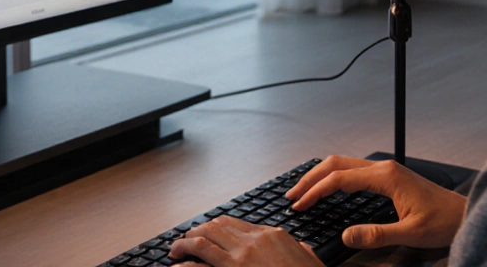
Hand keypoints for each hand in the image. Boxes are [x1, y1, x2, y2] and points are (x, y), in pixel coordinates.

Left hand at [169, 216, 323, 266]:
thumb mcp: (311, 261)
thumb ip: (302, 252)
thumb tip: (301, 248)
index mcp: (272, 235)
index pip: (235, 223)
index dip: (216, 228)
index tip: (206, 233)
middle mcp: (254, 241)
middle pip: (215, 227)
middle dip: (196, 232)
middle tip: (184, 241)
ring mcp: (241, 257)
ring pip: (203, 240)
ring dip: (184, 244)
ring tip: (175, 251)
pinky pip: (200, 264)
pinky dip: (184, 265)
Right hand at [285, 155, 466, 249]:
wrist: (465, 214)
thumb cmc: (444, 221)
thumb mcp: (410, 233)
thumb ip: (376, 235)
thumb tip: (346, 236)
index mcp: (385, 176)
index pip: (340, 179)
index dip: (316, 192)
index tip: (300, 205)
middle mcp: (383, 168)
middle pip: (337, 163)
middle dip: (311, 178)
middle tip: (292, 195)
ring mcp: (386, 170)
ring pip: (344, 164)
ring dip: (321, 175)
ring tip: (304, 191)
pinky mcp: (389, 176)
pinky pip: (354, 170)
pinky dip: (335, 177)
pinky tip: (329, 189)